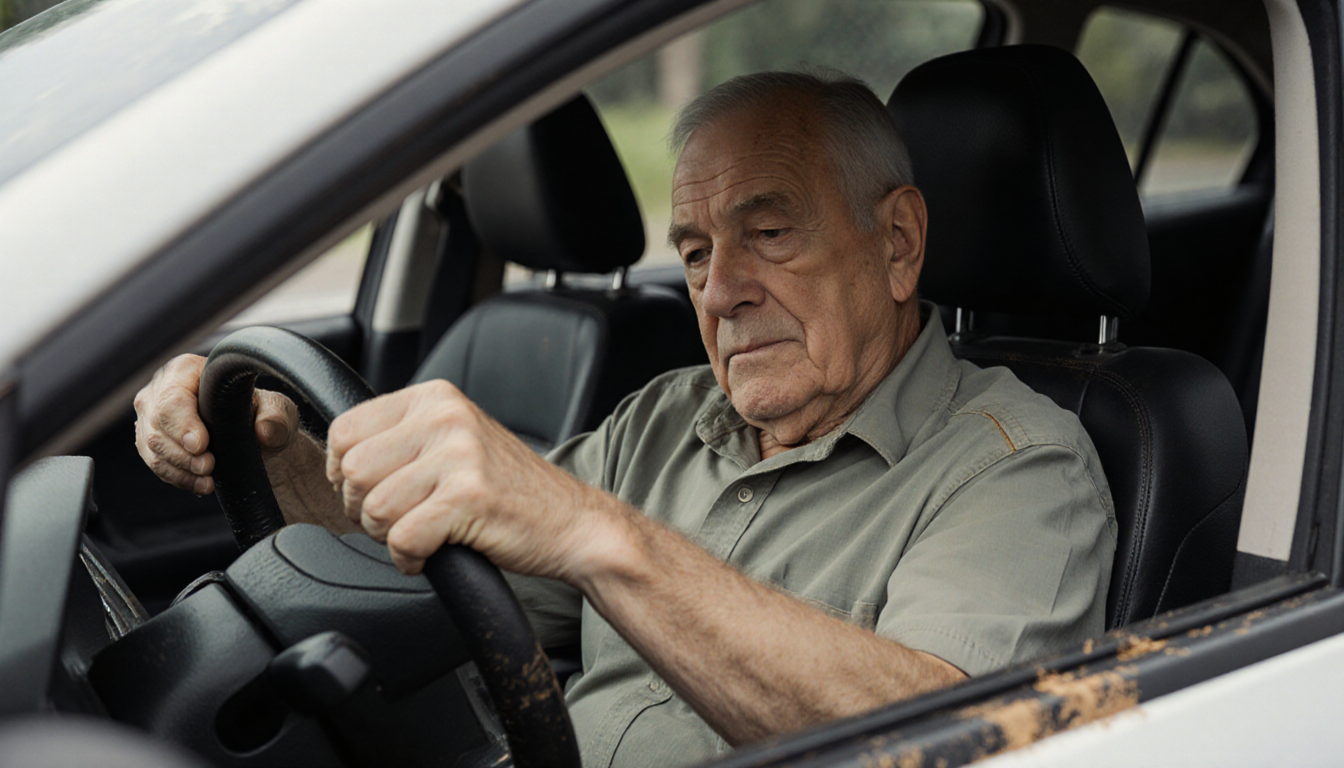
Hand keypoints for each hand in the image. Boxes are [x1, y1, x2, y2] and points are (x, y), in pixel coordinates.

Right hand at [133, 354, 299, 493]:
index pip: (173, 399)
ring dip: (180, 468)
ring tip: (207, 479)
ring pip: (152, 447)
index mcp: (187, 369)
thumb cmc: (261, 412)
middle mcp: (162, 388)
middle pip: (157, 425)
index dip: (183, 425)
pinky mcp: (150, 439)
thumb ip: (276, 417)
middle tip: (208, 467)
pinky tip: (200, 484)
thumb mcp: (278, 409)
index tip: (201, 446)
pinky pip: (155, 462)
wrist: (254, 434)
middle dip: (182, 453)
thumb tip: (264, 431)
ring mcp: (151, 414)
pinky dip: (177, 477)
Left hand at [326, 379, 616, 577]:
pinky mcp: (469, 498)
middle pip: (352, 472)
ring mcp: (459, 455)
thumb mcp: (455, 441)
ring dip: (389, 537)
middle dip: (365, 509)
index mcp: (435, 397)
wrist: (572, 521)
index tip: (375, 492)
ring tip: (422, 534)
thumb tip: (336, 459)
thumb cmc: (508, 490)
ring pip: (373, 508)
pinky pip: (402, 539)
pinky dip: (410, 560)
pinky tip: (433, 554)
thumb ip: (403, 437)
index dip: (346, 474)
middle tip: (402, 520)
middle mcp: (446, 416)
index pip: (344, 430)